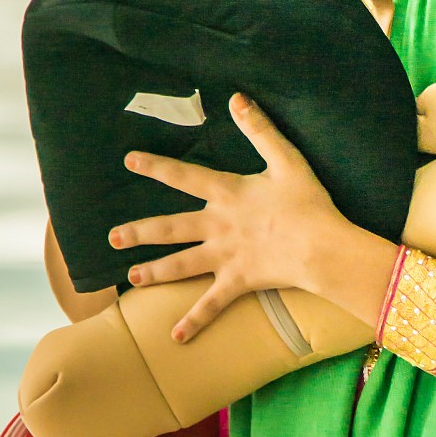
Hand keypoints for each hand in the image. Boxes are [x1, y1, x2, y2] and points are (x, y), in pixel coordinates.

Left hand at [110, 92, 395, 341]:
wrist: (322, 247)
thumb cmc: (308, 203)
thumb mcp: (286, 159)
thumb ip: (260, 129)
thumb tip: (238, 99)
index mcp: (226, 194)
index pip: (183, 176)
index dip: (156, 166)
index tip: (129, 161)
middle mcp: (217, 226)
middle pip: (170, 228)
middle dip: (139, 232)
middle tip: (112, 237)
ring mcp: (224, 257)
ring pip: (181, 265)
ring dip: (154, 272)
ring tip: (131, 278)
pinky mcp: (237, 282)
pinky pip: (211, 305)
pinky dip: (194, 322)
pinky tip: (174, 338)